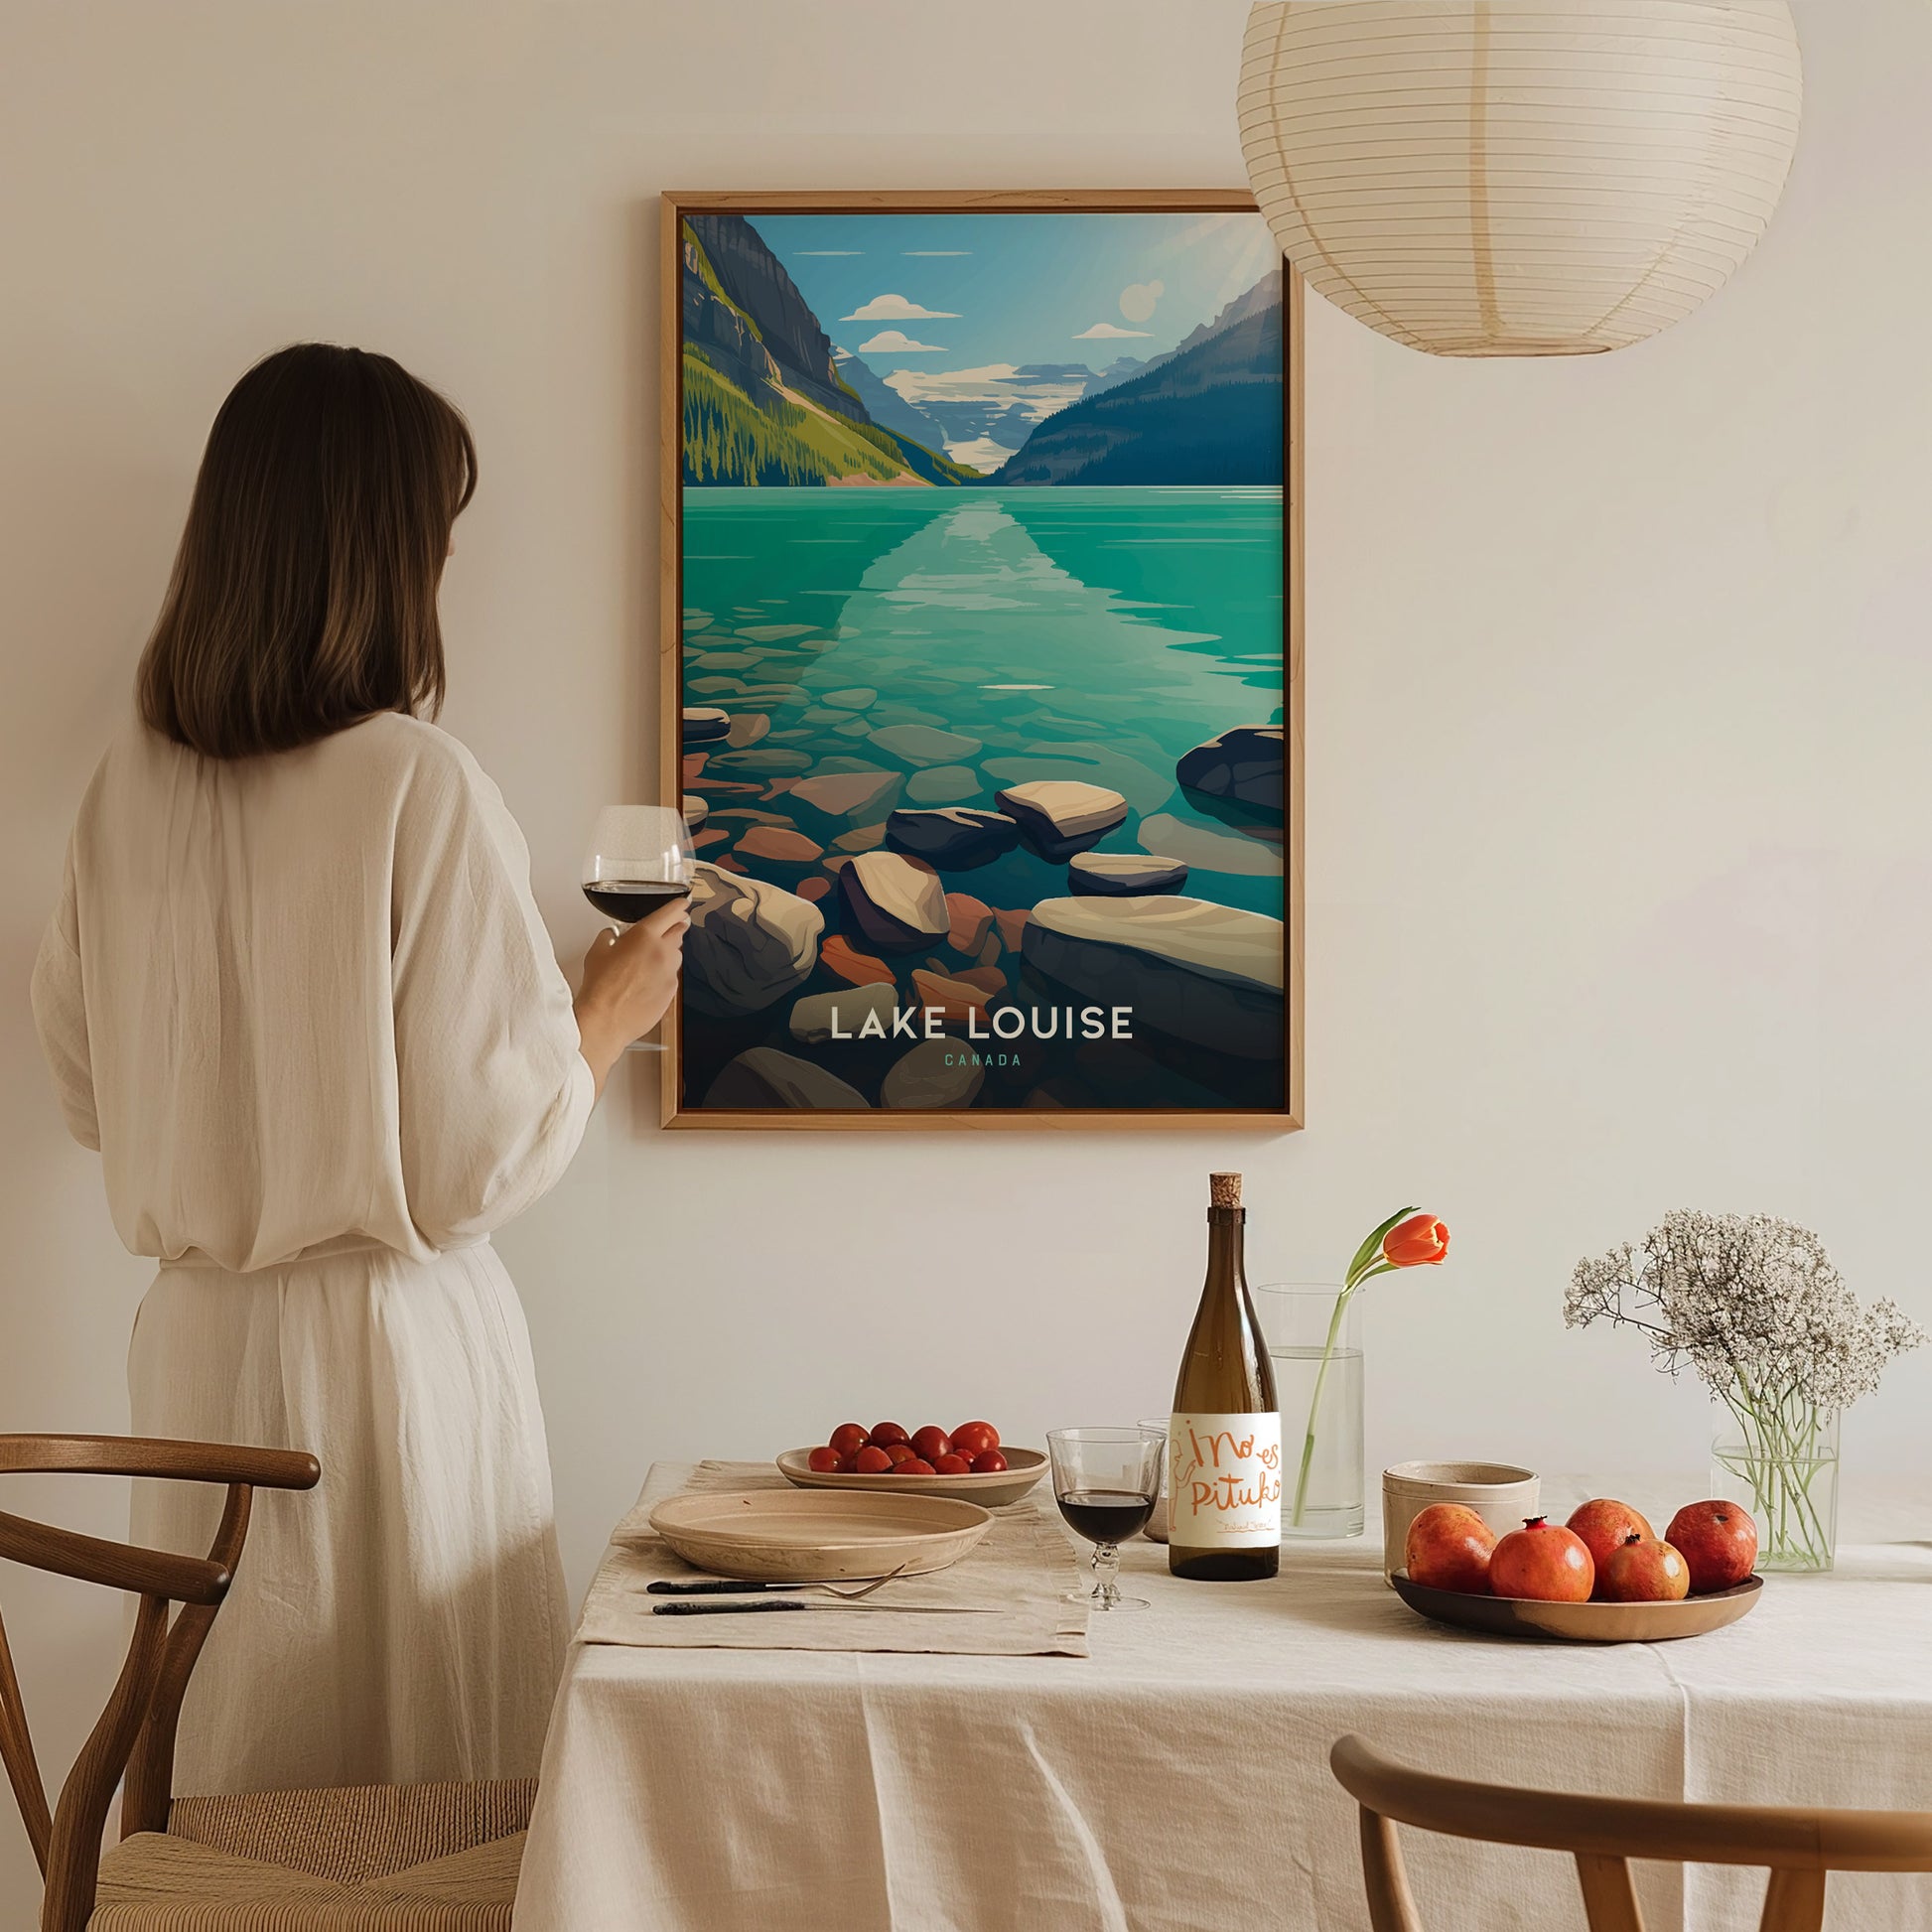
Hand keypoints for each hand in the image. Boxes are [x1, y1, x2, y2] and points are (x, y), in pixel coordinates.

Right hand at [574, 896, 689, 1094]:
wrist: (606, 1019)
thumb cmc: (600, 987)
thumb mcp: (597, 952)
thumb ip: (609, 937)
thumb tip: (612, 935)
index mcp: (645, 935)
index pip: (670, 913)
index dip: (679, 906)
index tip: (683, 904)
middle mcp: (662, 952)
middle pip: (679, 932)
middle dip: (675, 928)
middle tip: (670, 928)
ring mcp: (670, 973)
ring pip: (677, 955)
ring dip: (668, 953)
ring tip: (650, 960)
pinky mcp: (672, 991)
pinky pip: (672, 976)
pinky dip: (664, 974)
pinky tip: (647, 982)